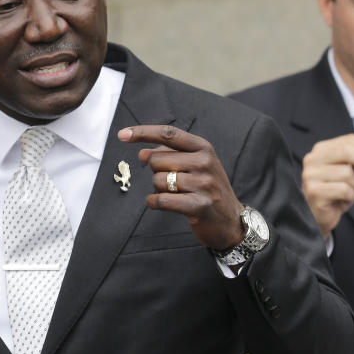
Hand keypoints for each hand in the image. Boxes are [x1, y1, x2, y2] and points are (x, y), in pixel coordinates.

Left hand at [118, 124, 243, 250]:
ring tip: (175, 194)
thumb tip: (142, 153)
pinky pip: (161, 200)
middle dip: (155, 171)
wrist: (230, 221)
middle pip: (157, 159)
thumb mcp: (195, 166)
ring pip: (158, 180)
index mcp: (203, 148)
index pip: (168, 134)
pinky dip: (154, 202)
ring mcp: (203, 184)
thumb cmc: (207, 190)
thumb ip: (170, 155)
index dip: (142, 133)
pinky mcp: (198, 206)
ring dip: (158, 189)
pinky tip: (160, 203)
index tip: (122, 134)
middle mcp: (205, 162)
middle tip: (171, 182)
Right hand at [300, 134, 353, 238]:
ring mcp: (310, 175)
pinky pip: (343, 189)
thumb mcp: (352, 174)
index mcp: (321, 151)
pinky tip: (342, 200)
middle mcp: (312, 160)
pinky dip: (349, 196)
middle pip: (346, 151)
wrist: (321, 217)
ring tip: (349, 193)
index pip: (348, 140)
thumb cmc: (336, 194)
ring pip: (346, 172)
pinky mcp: (314, 192)